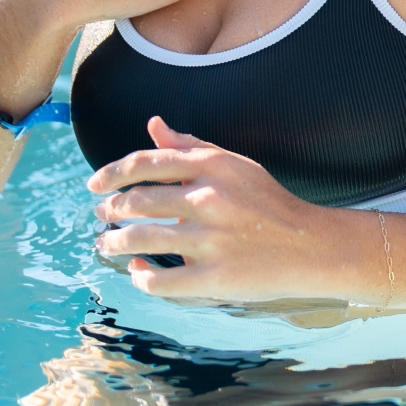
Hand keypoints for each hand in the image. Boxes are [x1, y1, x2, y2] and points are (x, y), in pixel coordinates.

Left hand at [88, 116, 351, 303]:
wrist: (312, 246)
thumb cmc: (268, 203)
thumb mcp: (235, 166)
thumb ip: (191, 146)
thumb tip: (153, 124)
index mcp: (214, 167)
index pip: (146, 162)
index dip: (111, 173)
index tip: (94, 186)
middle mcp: (209, 200)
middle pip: (137, 202)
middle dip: (110, 211)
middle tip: (102, 217)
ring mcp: (210, 241)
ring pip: (139, 240)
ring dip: (113, 243)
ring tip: (107, 244)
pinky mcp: (214, 278)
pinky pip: (158, 280)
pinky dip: (140, 276)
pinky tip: (138, 270)